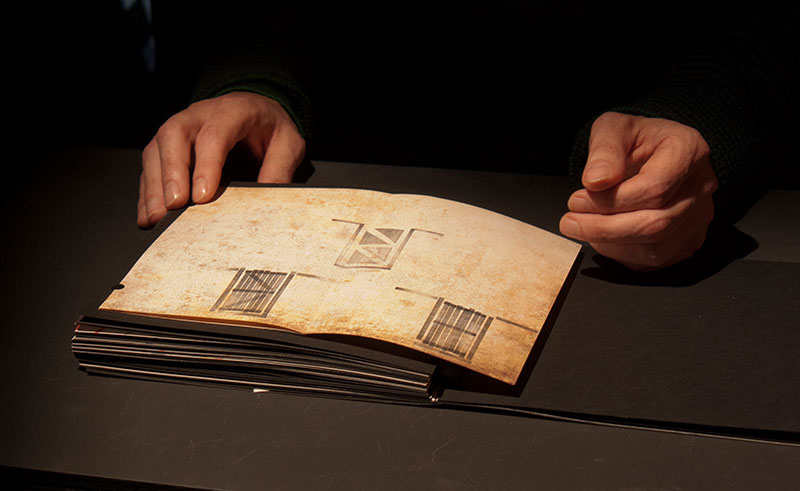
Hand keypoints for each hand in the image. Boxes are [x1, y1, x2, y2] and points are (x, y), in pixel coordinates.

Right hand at [137, 91, 305, 226]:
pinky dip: (147, 190)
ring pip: (156, 149)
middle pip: (175, 135)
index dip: (206, 165)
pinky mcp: (167, 144)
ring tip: (158, 216)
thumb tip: (269, 198)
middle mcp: (200, 115)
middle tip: (175, 205)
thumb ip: (280, 168)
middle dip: (172, 172)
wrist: (256, 111)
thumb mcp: (288, 144)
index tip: (202, 196)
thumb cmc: (269, 128)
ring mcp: (180, 127)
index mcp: (233, 111)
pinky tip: (149, 214)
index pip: (214, 135)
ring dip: (154, 185)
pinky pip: (151, 164)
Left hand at [559, 112, 717, 270]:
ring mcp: (699, 218)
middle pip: (656, 224)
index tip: (575, 200)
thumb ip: (604, 150)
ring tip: (582, 225)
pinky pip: (654, 260)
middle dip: (604, 228)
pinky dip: (621, 253)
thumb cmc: (632, 140)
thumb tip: (595, 181)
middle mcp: (702, 186)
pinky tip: (602, 235)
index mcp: (689, 150)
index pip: (654, 188)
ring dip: (609, 243)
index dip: (610, 200)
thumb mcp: (612, 128)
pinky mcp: (688, 241)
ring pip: (655, 248)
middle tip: (570, 222)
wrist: (649, 153)